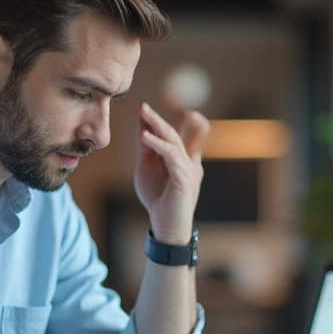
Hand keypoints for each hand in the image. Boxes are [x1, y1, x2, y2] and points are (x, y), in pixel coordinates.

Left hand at [134, 103, 210, 244]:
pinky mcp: (184, 178)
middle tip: (143, 106)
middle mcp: (190, 161)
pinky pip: (172, 155)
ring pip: (175, 141)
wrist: (166, 226)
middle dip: (158, 119)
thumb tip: (142, 123)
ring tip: (144, 113)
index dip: (166, 118)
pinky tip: (145, 136)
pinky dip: (158, 144)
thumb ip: (147, 146)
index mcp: (184, 158)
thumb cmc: (158, 198)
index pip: (182, 132)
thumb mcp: (147, 167)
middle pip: (177, 132)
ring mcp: (189, 169)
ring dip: (158, 125)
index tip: (146, 109)